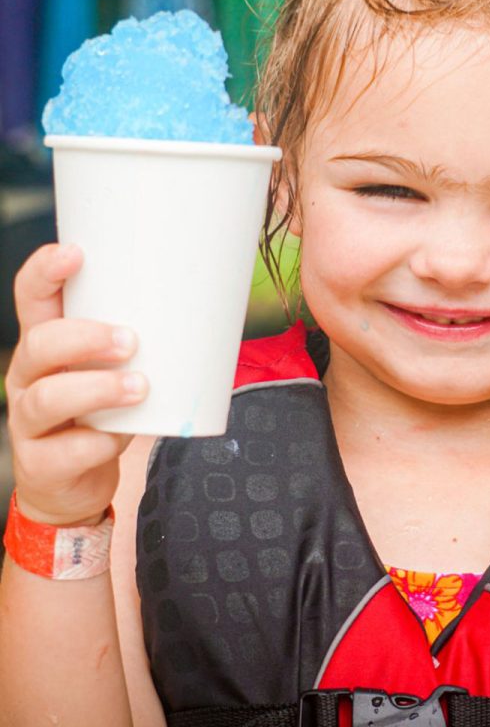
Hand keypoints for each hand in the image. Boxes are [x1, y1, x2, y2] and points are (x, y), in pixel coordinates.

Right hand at [4, 244, 146, 526]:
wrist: (76, 481)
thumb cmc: (106, 408)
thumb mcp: (117, 367)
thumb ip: (145, 337)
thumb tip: (216, 296)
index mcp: (48, 343)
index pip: (33, 297)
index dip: (46, 272)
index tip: (76, 253)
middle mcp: (29, 376)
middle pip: (39, 344)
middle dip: (84, 337)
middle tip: (131, 341)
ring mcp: (30, 422)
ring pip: (47, 397)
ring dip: (98, 389)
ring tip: (140, 387)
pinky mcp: (42, 463)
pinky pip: (66, 451)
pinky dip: (98, 443)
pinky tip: (120, 438)